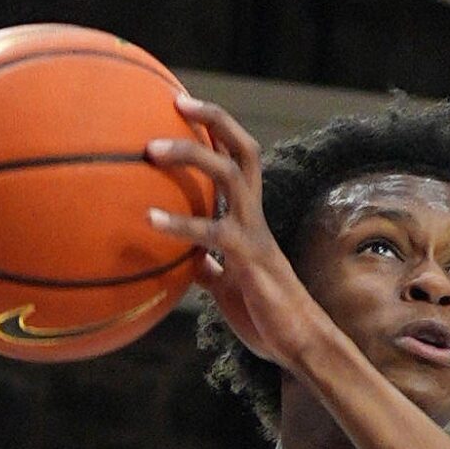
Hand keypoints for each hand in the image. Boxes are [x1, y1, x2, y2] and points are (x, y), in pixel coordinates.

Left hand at [147, 95, 321, 373]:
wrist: (301, 346)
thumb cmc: (267, 319)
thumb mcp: (228, 287)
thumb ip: (208, 267)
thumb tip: (185, 261)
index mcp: (249, 219)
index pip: (238, 160)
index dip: (216, 129)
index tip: (183, 107)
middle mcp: (254, 216)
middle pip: (242, 149)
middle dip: (212, 119)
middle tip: (175, 102)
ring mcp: (252, 234)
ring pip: (227, 175)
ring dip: (189, 155)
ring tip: (150, 149)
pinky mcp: (248, 259)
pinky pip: (211, 232)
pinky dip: (178, 224)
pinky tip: (148, 219)